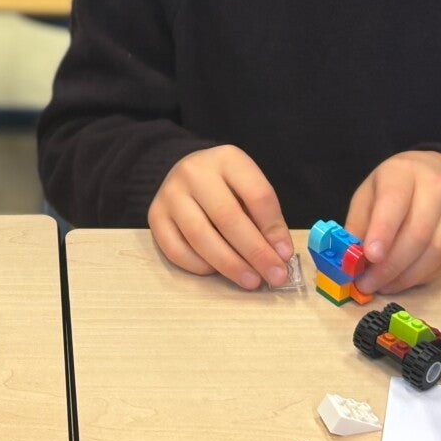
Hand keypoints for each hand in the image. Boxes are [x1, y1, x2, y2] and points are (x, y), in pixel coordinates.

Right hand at [147, 146, 292, 290]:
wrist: (186, 172)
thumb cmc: (227, 186)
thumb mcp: (249, 188)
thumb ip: (264, 218)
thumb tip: (278, 256)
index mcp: (227, 159)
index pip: (256, 195)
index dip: (274, 229)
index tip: (286, 255)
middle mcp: (194, 172)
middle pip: (227, 217)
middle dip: (255, 252)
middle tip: (274, 277)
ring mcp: (170, 193)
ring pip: (200, 235)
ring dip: (229, 264)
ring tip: (251, 281)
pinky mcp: (155, 215)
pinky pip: (176, 249)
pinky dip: (199, 266)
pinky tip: (217, 272)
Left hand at [345, 150, 440, 293]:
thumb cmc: (397, 186)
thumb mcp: (370, 192)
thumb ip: (358, 222)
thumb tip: (349, 257)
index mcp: (403, 173)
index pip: (395, 202)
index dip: (382, 232)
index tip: (369, 257)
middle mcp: (436, 188)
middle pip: (417, 234)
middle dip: (390, 266)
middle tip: (368, 284)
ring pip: (436, 252)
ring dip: (407, 277)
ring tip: (384, 286)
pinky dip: (424, 277)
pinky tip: (405, 281)